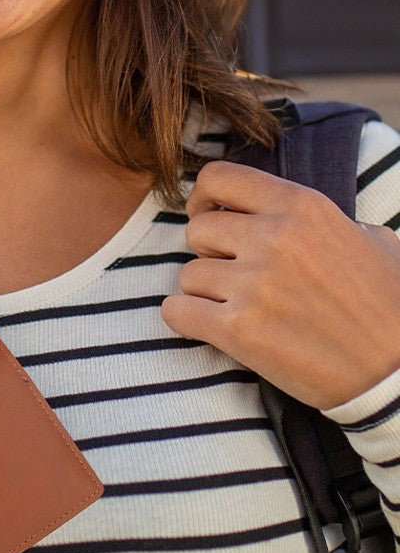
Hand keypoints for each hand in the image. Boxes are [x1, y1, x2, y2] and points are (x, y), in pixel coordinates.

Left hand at [160, 161, 399, 409]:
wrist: (399, 374)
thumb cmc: (388, 307)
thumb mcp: (368, 240)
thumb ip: (317, 220)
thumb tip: (280, 213)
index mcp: (302, 207)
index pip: (219, 178)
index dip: (203, 197)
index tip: (207, 214)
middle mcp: (274, 238)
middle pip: (197, 230)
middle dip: (210, 253)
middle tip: (237, 274)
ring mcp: (253, 284)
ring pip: (187, 274)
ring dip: (204, 292)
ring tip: (240, 307)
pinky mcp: (238, 330)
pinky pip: (176, 311)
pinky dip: (186, 320)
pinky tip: (212, 326)